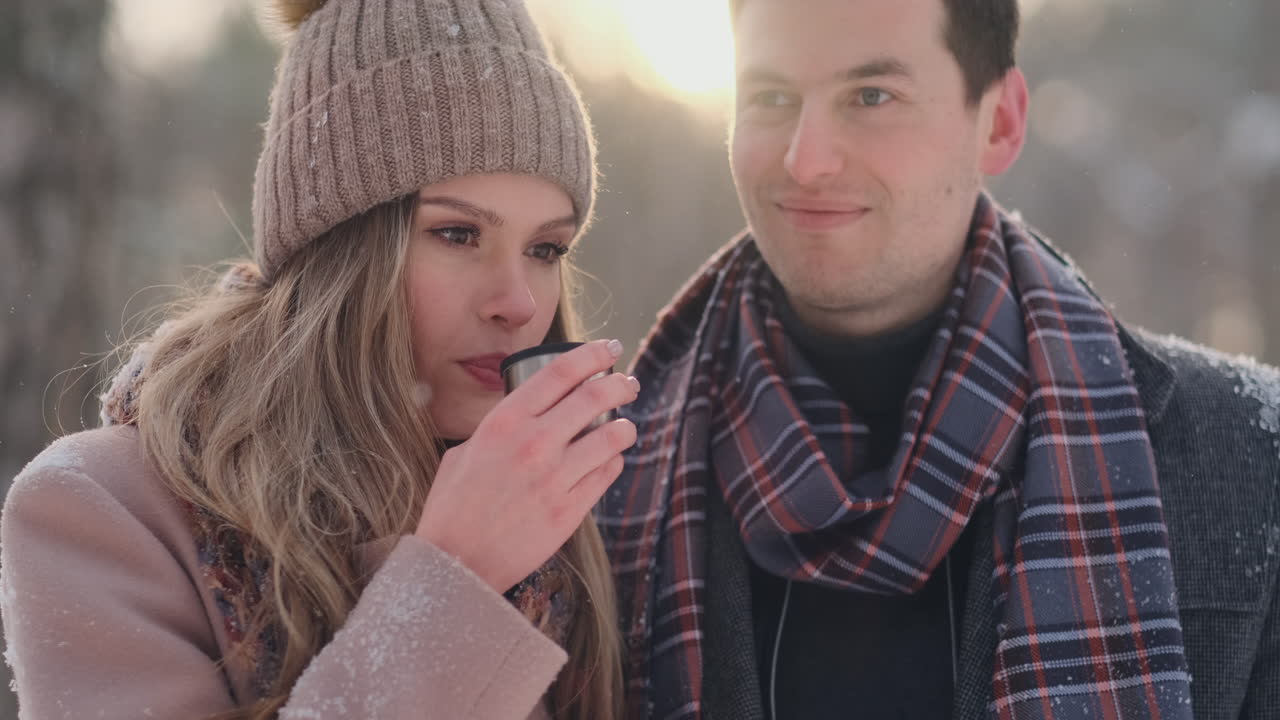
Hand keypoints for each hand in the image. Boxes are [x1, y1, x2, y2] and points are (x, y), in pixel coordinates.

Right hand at [415, 339, 638, 592]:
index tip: (608, 349)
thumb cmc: (453, 508)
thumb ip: (498, 430)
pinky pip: (606, 474)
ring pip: (611, 437)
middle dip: (619, 384)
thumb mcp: (464, 453)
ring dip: (624, 426)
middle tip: (628, 384)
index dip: (591, 354)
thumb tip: (525, 416)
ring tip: (624, 426)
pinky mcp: (569, 511)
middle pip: (594, 397)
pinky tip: (610, 459)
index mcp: (503, 422)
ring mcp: (554, 478)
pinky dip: (613, 462)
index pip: (559, 372)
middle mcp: (533, 444)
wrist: (455, 563)